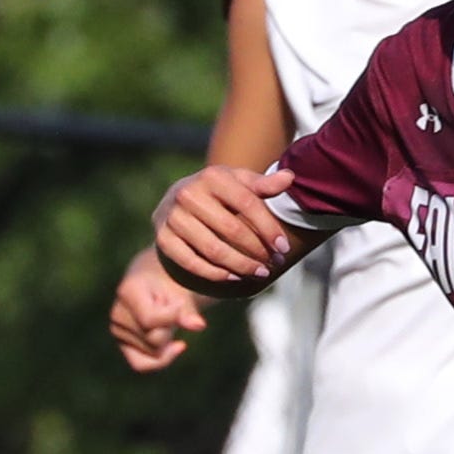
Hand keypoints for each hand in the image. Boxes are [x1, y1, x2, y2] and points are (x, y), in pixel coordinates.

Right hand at [108, 246, 207, 372]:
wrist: (158, 283)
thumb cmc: (171, 283)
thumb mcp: (180, 291)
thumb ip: (187, 310)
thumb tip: (199, 326)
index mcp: (128, 292)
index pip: (151, 320)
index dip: (173, 317)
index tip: (180, 303)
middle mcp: (117, 315)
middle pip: (155, 340)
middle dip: (171, 328)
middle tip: (170, 309)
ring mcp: (118, 331)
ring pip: (154, 352)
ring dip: (168, 338)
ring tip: (165, 318)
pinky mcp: (124, 344)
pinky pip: (141, 365)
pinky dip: (161, 360)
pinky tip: (177, 345)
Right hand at [154, 165, 297, 288]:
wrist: (180, 197)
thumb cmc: (219, 191)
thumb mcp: (239, 182)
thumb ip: (264, 184)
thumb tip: (290, 177)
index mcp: (212, 177)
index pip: (247, 204)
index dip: (268, 228)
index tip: (284, 247)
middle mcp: (188, 194)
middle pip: (232, 230)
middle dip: (258, 251)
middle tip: (274, 264)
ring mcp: (173, 217)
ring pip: (213, 249)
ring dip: (241, 265)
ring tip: (259, 273)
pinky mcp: (163, 238)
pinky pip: (191, 263)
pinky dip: (215, 273)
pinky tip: (234, 277)